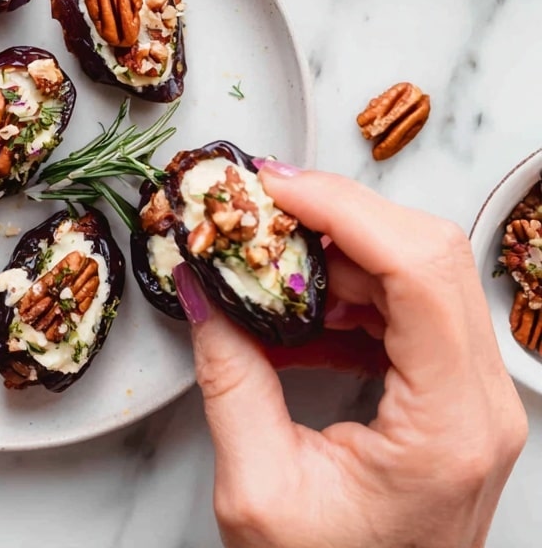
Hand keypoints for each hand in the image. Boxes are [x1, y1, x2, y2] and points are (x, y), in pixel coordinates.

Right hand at [175, 162, 526, 547]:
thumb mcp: (258, 491)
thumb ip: (227, 379)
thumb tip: (198, 285)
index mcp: (449, 426)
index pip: (420, 270)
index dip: (345, 209)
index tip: (274, 186)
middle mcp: (480, 401)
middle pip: (428, 252)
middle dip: (338, 212)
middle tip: (261, 201)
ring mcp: (474, 395)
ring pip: (419, 267)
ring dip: (340, 245)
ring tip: (266, 250)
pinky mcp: (453, 393)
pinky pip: (408, 304)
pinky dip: (349, 285)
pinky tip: (295, 302)